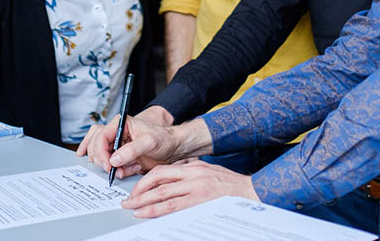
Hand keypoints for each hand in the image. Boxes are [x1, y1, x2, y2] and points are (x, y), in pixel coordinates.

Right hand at [108, 118, 213, 179]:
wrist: (172, 149)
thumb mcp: (149, 142)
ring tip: (133, 166)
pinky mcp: (120, 158)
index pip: (100, 137)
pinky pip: (112, 168)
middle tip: (120, 169)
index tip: (108, 165)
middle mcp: (116, 134)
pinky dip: (121, 171)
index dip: (101, 153)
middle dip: (107, 162)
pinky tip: (133, 168)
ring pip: (103, 160)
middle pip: (97, 149)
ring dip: (116, 168)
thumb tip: (114, 159)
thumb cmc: (164, 139)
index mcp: (120, 124)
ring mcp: (117, 147)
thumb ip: (131, 150)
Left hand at [122, 160, 257, 217]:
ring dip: (143, 201)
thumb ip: (191, 172)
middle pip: (158, 179)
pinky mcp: (199, 201)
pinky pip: (172, 206)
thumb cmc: (231, 185)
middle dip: (139, 190)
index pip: (162, 170)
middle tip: (128, 201)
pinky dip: (156, 210)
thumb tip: (173, 175)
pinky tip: (145, 214)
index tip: (137, 190)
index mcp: (193, 167)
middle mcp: (192, 174)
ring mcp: (196, 187)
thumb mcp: (209, 171)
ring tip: (131, 208)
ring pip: (162, 193)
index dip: (145, 180)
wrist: (251, 192)